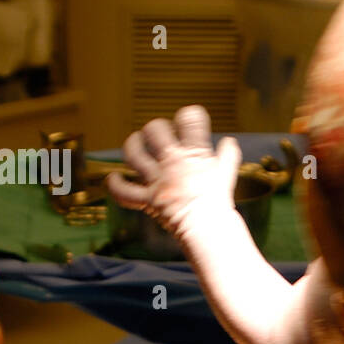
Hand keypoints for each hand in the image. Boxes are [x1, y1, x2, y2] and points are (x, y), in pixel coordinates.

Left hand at [106, 104, 241, 234]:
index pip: (190, 119)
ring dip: (132, 145)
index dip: (189, 115)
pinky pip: (124, 192)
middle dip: (156, 128)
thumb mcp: (226, 174)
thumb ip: (226, 156)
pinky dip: (116, 185)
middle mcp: (174, 163)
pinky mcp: (149, 200)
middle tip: (159, 135)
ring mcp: (159, 181)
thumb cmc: (219, 202)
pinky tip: (114, 178)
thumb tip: (229, 142)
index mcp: (195, 154)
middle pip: (155, 130)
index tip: (189, 119)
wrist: (210, 229)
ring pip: (134, 154)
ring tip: (135, 143)